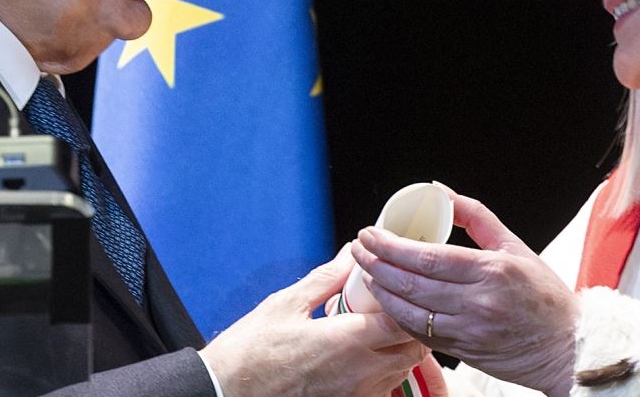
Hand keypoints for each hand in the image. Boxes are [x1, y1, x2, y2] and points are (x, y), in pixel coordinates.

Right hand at [199, 245, 425, 396]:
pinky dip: (381, 374)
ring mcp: (356, 395)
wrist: (227, 392)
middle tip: (390, 309)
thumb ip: (326, 279)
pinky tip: (360, 359)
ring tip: (375, 332)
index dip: (406, 302)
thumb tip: (349, 256)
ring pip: (400, 372)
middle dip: (410, 327)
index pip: (405, 321)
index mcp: (347, 340)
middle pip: (412, 350)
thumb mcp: (286, 305)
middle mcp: (360, 373)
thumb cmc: (250, 352)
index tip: (393, 289)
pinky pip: (380, 391)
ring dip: (398, 351)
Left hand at [351, 188, 579, 396]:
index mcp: (491, 270)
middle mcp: (478, 302)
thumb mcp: (516, 246)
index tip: (371, 233)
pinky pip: (420, 333)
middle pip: (412, 282)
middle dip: (377, 263)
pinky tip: (388, 300)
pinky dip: (399, 315)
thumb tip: (442, 193)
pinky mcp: (463, 351)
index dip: (391, 245)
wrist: (568, 347)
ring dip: (382, 291)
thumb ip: (477, 217)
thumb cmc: (545, 297)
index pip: (428, 256)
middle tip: (360, 247)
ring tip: (369, 272)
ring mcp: (468, 331)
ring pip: (410, 311)